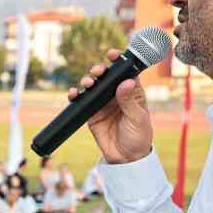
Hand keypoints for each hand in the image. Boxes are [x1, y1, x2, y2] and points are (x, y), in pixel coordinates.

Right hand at [68, 47, 153, 163]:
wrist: (126, 158)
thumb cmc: (139, 137)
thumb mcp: (137, 119)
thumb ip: (129, 101)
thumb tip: (126, 82)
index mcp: (132, 92)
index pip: (125, 72)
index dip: (119, 61)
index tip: (112, 54)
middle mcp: (116, 94)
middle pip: (106, 76)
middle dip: (99, 70)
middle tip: (97, 72)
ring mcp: (102, 103)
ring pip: (92, 86)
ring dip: (87, 81)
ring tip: (87, 84)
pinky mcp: (91, 113)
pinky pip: (81, 100)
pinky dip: (75, 95)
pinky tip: (74, 94)